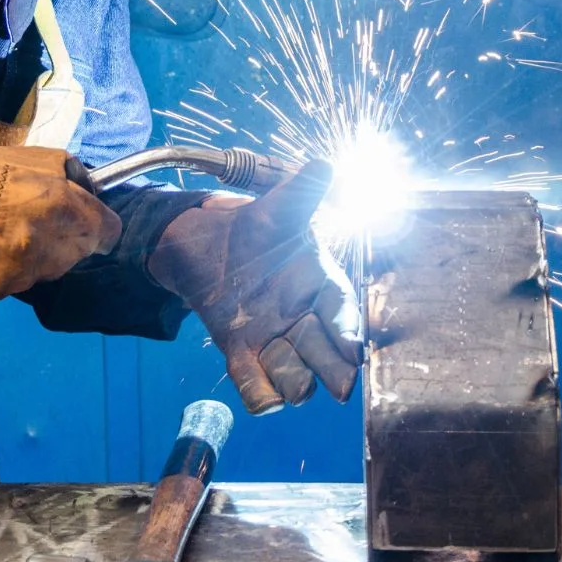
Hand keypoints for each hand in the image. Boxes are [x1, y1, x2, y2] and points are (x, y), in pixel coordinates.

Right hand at [0, 144, 121, 316]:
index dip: (98, 226)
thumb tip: (86, 190)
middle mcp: (52, 252)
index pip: (109, 234)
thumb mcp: (34, 156)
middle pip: (74, 256)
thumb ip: (68, 175)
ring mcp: (22, 280)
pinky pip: (0, 289)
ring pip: (37, 274)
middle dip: (60, 242)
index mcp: (67, 213)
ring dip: (26, 260)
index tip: (84, 222)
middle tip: (27, 223)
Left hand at [147, 162, 361, 413]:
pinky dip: (260, 395)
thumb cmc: (256, 229)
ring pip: (296, 376)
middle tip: (339, 383)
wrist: (208, 247)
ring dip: (293, 379)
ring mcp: (275, 341)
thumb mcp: (277, 209)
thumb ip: (301, 193)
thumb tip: (325, 165)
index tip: (353, 349)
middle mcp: (304, 319)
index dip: (348, 330)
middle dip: (333, 368)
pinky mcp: (242, 356)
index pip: (342, 311)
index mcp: (321, 285)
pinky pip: (257, 387)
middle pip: (327, 355)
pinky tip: (262, 396)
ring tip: (287, 371)